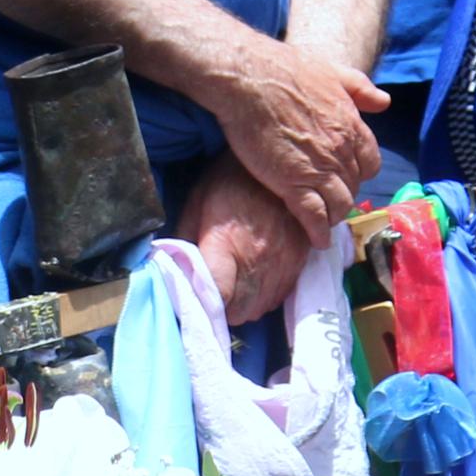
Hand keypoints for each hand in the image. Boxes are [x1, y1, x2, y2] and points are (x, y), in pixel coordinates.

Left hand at [179, 160, 313, 326]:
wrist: (280, 162)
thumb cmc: (230, 180)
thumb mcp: (197, 201)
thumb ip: (185, 240)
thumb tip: (175, 272)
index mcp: (225, 243)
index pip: (216, 296)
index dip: (205, 304)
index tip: (199, 299)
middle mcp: (257, 259)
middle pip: (239, 313)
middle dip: (225, 308)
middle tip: (217, 292)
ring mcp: (282, 263)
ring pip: (260, 309)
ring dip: (246, 303)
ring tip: (236, 283)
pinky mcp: (299, 262)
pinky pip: (279, 296)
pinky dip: (266, 294)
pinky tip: (256, 276)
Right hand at [207, 37, 384, 232]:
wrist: (250, 79)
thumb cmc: (286, 69)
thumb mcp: (332, 71)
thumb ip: (360, 88)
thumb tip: (384, 102)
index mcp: (351, 125)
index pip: (370, 161)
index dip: (359, 171)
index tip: (347, 175)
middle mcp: (340, 151)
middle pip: (353, 185)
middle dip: (345, 194)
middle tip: (332, 199)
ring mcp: (318, 170)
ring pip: (338, 205)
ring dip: (334, 215)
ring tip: (325, 221)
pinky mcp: (292, 184)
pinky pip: (314, 217)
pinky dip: (317, 231)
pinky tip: (315, 239)